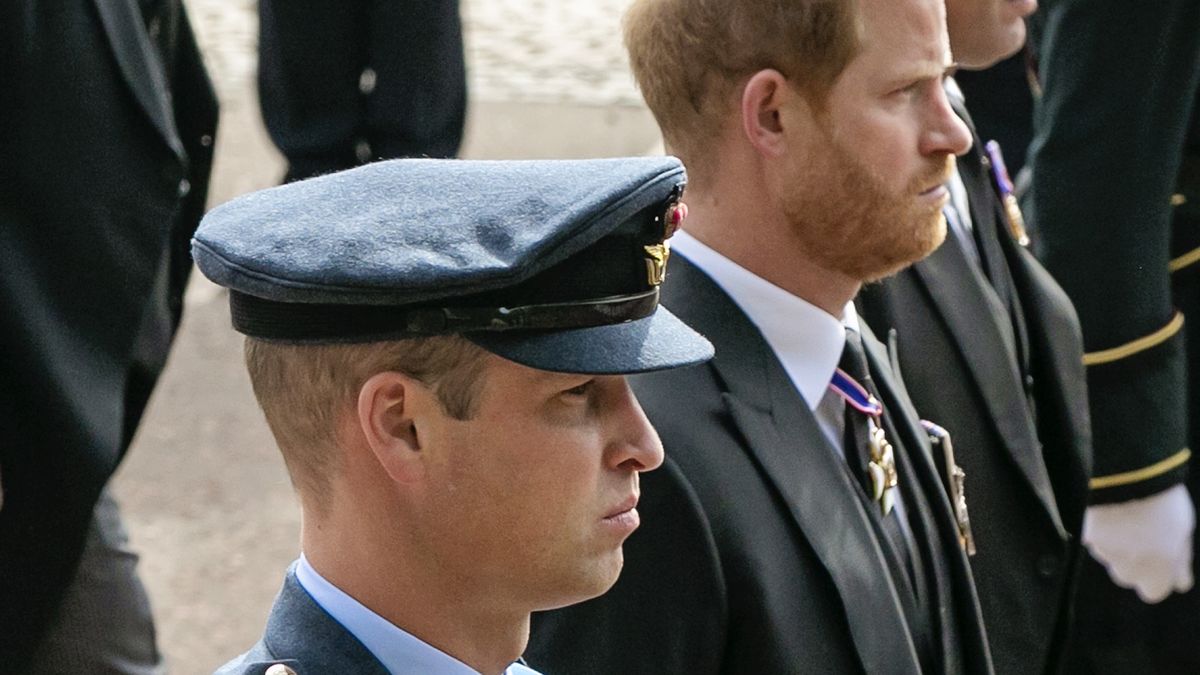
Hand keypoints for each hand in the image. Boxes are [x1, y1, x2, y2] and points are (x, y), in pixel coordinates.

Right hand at [1083, 484, 1194, 602]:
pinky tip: (1109, 510)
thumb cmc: (1162, 506)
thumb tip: (1181, 582)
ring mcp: (1104, 553)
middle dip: (1132, 562)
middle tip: (1142, 536)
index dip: (1157, 577)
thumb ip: (1179, 561)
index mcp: (1155, 574)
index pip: (1154, 592)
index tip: (1162, 562)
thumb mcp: (1183, 533)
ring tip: (1125, 517)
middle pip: (1127, 575)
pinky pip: (1092, 537)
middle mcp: (1127, 570)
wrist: (1125, 480)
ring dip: (1115, 543)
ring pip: (1109, 556)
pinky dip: (1098, 529)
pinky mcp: (1084, 536)